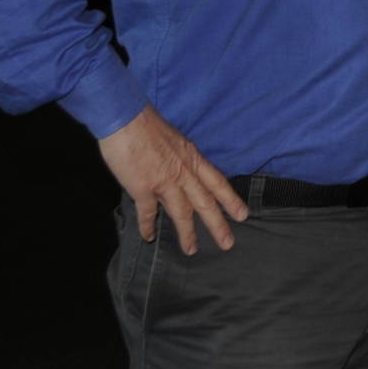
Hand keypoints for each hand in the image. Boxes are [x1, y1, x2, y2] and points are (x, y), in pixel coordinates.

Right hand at [99, 104, 249, 253]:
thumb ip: (180, 157)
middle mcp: (183, 172)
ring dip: (187, 233)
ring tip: (191, 250)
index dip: (231, 200)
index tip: (243, 214)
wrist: (125, 118)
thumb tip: (179, 168)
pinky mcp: (143, 188)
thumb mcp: (175, 139)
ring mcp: (165, 181)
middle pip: (205, 202)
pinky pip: (148, 212)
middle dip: (217, 224)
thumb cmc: (146, 125)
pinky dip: (148, 225)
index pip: (217, 182)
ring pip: (181, 213)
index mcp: (192, 158)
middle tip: (228, 243)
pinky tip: (149, 237)